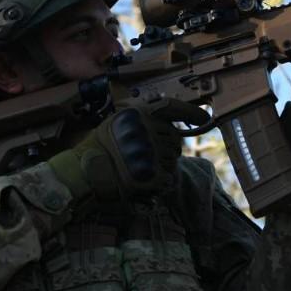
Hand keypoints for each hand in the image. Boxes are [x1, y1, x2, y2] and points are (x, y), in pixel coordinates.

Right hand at [47, 98, 195, 203]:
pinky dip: (161, 182)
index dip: (191, 113)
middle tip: (146, 156)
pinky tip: (145, 181)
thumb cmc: (98, 148)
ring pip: (173, 159)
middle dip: (167, 148)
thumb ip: (141, 116)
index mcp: (139, 113)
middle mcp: (147, 129)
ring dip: (163, 165)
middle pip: (174, 139)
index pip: (172, 108)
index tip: (205, 118)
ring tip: (141, 167)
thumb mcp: (117, 121)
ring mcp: (150, 151)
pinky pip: (168, 177)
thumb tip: (165, 113)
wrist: (85, 172)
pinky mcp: (152, 173)